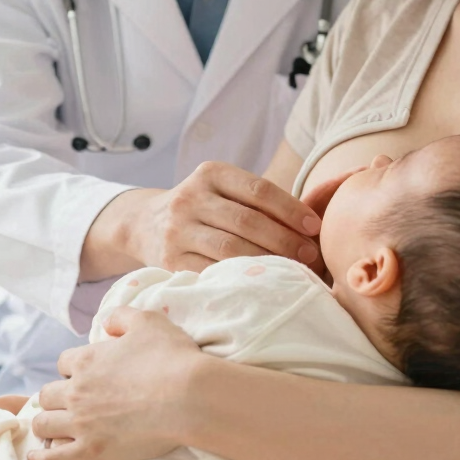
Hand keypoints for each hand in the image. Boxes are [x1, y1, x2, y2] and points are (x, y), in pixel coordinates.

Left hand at [28, 307, 205, 459]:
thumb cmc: (170, 355)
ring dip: (48, 423)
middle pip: (47, 395)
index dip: (74, 367)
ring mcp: (81, 424)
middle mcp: (77, 391)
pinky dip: (41, 458)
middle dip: (57, 396)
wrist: (187, 396)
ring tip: (57, 426)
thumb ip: (121, 317)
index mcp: (87, 360)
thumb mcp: (147, 321)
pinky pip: (52, 459)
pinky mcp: (90, 452)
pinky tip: (37, 457)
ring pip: (43, 425)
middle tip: (73, 402)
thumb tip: (105, 323)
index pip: (64, 362)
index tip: (86, 374)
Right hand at [80, 162, 321, 279]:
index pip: (259, 190)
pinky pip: (212, 273)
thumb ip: (259, 200)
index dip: (291, 209)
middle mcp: (190, 198)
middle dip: (285, 240)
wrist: (144, 224)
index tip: (315, 226)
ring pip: (230, 249)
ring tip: (294, 272)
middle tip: (312, 256)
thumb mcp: (223, 190)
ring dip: (268, 263)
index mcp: (210, 173)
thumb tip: (314, 224)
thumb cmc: (204, 209)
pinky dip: (240, 280)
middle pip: (247, 221)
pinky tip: (262, 285)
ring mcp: (177, 231)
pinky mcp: (170, 261)